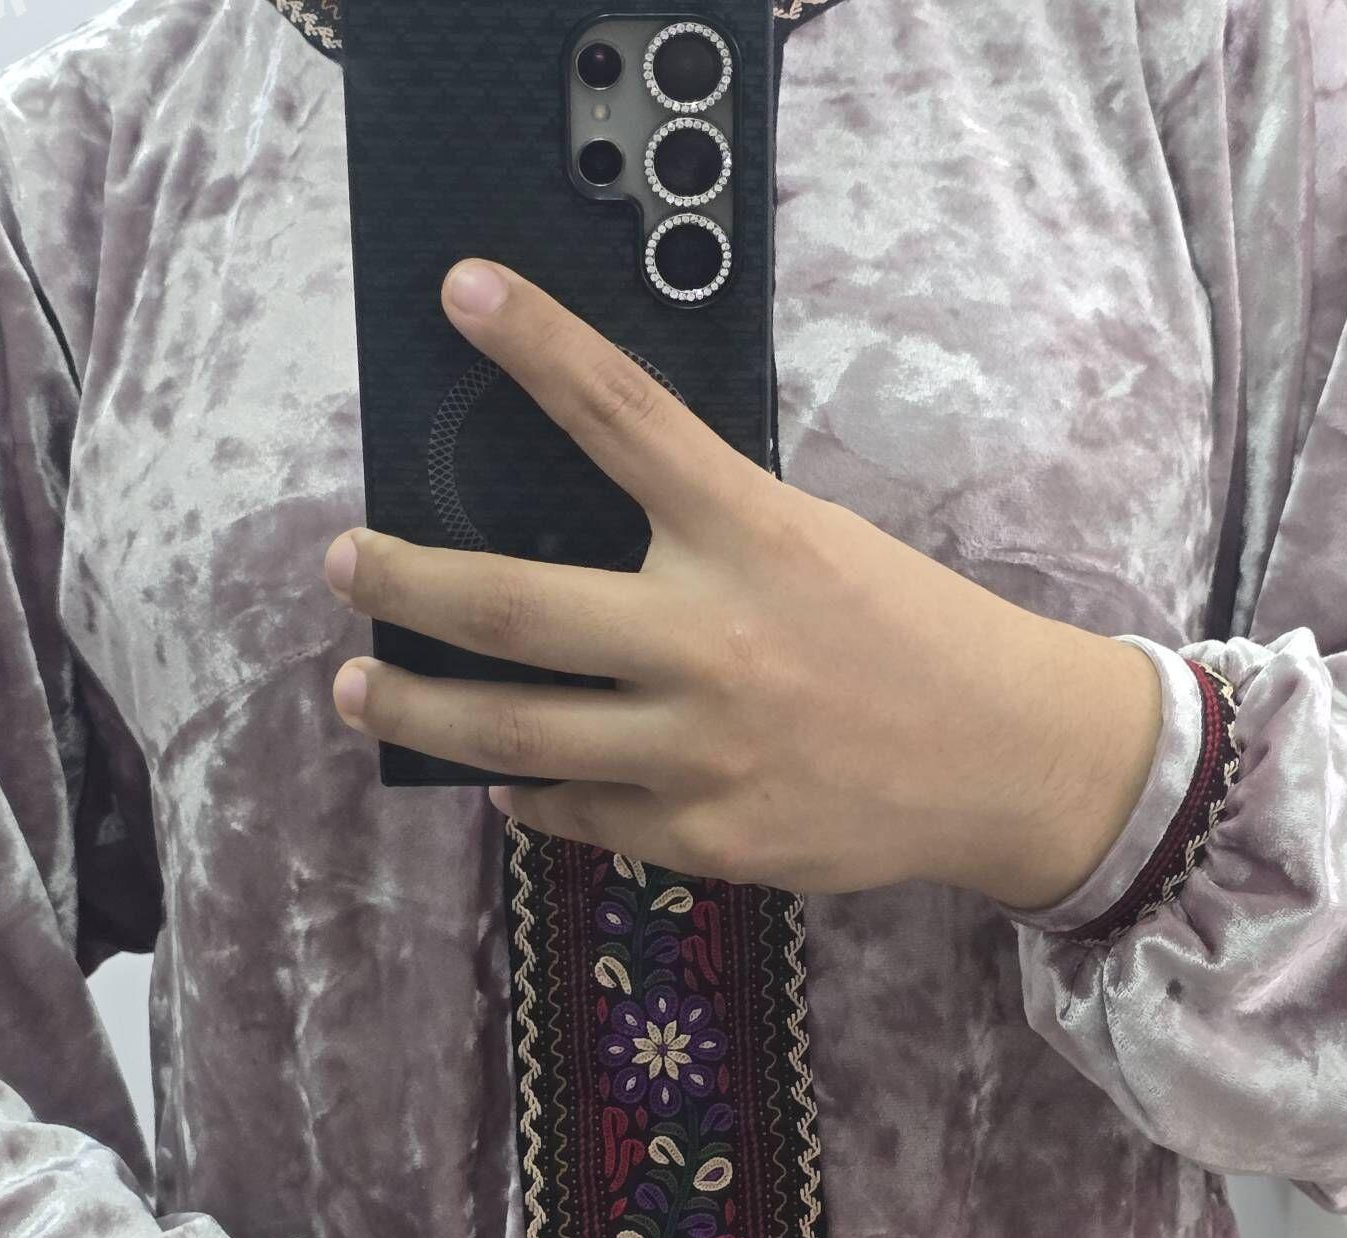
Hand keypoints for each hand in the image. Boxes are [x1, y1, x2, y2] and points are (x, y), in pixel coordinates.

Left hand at [324, 257, 1159, 906]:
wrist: (1004, 760)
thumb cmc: (908, 634)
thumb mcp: (814, 547)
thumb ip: (704, 540)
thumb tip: (570, 549)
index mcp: (751, 535)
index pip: (627, 416)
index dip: (539, 346)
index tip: (463, 291)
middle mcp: (713, 639)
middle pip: (515, 607)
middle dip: (405, 582)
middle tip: (342, 565)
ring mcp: (702, 750)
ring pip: (515, 734)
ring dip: (418, 711)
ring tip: (359, 688)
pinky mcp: (705, 837)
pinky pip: (579, 811)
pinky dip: (527, 793)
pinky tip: (502, 781)